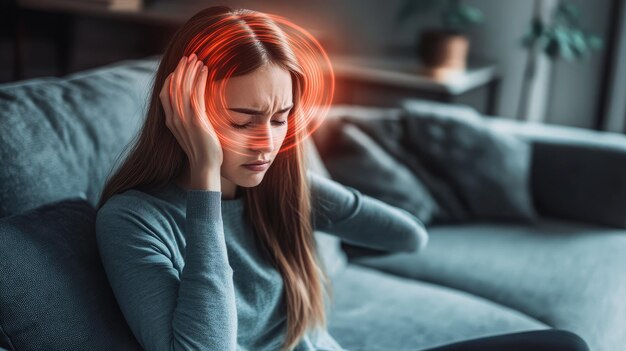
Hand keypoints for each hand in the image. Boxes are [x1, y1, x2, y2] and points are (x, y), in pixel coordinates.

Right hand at [159, 53, 223, 174]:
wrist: (205, 167)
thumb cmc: (202, 151)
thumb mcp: (192, 132)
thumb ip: (189, 119)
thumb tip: (194, 109)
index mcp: (171, 121)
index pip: (165, 94)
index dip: (172, 79)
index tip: (180, 67)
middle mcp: (174, 119)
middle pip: (174, 87)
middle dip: (181, 70)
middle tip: (190, 56)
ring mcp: (184, 120)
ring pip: (184, 88)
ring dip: (191, 71)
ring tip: (198, 59)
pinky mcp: (197, 121)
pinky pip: (196, 95)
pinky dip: (200, 80)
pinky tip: (205, 71)